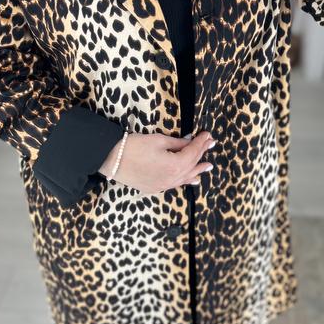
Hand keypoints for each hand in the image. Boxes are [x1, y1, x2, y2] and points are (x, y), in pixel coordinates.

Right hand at [98, 130, 215, 192]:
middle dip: (202, 154)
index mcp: (175, 165)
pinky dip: (185, 180)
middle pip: (192, 165)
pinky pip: (176, 184)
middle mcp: (172, 178)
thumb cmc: (134, 146)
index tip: (208, 135)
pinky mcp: (155, 188)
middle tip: (211, 145)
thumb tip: (190, 142)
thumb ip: (177, 143)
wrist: (111, 160)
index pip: (193, 152)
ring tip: (208, 166)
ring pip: (186, 178)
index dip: (201, 142)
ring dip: (197, 170)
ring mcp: (164, 185)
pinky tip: (192, 180)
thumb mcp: (158, 140)